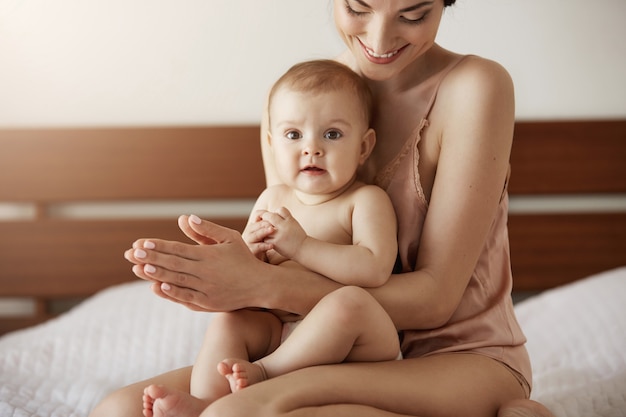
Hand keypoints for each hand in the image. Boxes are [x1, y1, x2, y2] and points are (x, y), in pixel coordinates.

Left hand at [124, 215, 267, 311]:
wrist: (262, 286)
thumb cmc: (244, 259)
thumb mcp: (230, 238)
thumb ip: (207, 229)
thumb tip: (185, 218)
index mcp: (210, 255)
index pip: (179, 249)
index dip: (159, 245)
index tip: (141, 242)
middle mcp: (206, 272)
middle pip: (174, 264)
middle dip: (151, 258)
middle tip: (131, 253)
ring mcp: (207, 289)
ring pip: (177, 281)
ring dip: (156, 275)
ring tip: (138, 268)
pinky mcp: (208, 303)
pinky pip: (186, 297)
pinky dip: (172, 293)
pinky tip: (158, 287)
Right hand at [241, 210, 274, 258]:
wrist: (258, 260)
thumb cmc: (264, 243)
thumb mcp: (266, 232)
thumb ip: (269, 224)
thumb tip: (280, 212)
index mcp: (254, 225)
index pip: (257, 215)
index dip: (264, 214)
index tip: (274, 214)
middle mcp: (250, 232)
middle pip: (256, 224)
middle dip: (264, 223)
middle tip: (273, 222)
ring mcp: (249, 241)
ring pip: (255, 235)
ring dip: (263, 232)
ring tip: (272, 230)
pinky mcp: (251, 251)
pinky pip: (257, 247)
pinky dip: (264, 246)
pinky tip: (272, 245)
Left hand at [258, 207, 307, 259]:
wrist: (303, 249)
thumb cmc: (298, 236)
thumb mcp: (294, 223)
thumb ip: (285, 218)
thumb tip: (273, 213)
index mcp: (290, 220)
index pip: (280, 210)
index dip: (276, 212)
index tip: (276, 217)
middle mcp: (284, 226)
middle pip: (269, 216)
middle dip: (265, 217)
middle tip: (266, 222)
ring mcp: (279, 235)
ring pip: (264, 227)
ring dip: (264, 229)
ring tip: (267, 231)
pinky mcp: (275, 243)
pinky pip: (265, 238)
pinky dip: (266, 238)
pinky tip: (269, 239)